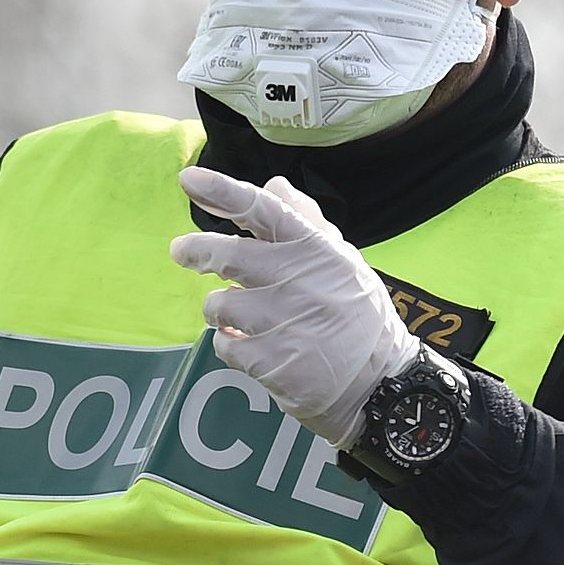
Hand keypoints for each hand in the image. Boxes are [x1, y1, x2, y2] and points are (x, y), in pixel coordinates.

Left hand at [169, 166, 417, 444]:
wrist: (381, 385)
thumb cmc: (359, 319)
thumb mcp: (344, 263)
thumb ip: (306, 223)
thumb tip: (274, 185)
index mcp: (316, 249)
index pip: (264, 210)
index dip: (223, 191)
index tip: (188, 179)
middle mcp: (298, 280)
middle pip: (228, 255)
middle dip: (196, 251)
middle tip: (181, 251)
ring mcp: (282, 322)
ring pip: (218, 305)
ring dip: (221, 311)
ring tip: (243, 319)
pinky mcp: (269, 362)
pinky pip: (225, 345)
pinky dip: (232, 346)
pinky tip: (256, 349)